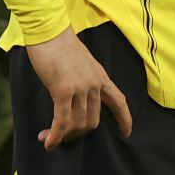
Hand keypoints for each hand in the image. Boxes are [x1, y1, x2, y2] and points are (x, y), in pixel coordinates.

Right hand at [24, 28, 131, 149]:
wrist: (49, 31)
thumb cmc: (60, 45)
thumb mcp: (82, 63)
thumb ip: (85, 79)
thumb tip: (76, 100)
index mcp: (101, 77)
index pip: (119, 101)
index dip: (124, 119)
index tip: (126, 133)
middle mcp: (94, 84)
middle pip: (93, 121)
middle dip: (77, 133)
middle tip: (62, 136)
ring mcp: (80, 88)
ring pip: (77, 123)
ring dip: (63, 135)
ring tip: (48, 137)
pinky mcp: (63, 90)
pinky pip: (62, 121)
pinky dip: (55, 135)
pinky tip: (48, 143)